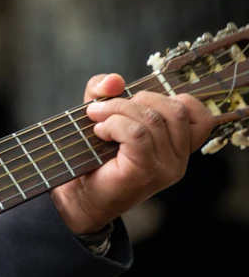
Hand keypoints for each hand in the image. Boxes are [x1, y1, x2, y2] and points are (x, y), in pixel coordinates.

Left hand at [50, 73, 212, 234]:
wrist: (79, 197)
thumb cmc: (93, 156)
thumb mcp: (102, 114)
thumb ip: (106, 92)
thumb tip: (115, 80)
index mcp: (177, 145)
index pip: (198, 114)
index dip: (168, 96)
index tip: (135, 102)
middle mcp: (179, 158)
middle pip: (175, 109)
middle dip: (135, 99)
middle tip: (102, 109)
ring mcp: (166, 167)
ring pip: (152, 119)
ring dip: (116, 110)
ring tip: (95, 118)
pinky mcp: (146, 171)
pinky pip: (137, 134)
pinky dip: (114, 125)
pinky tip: (100, 132)